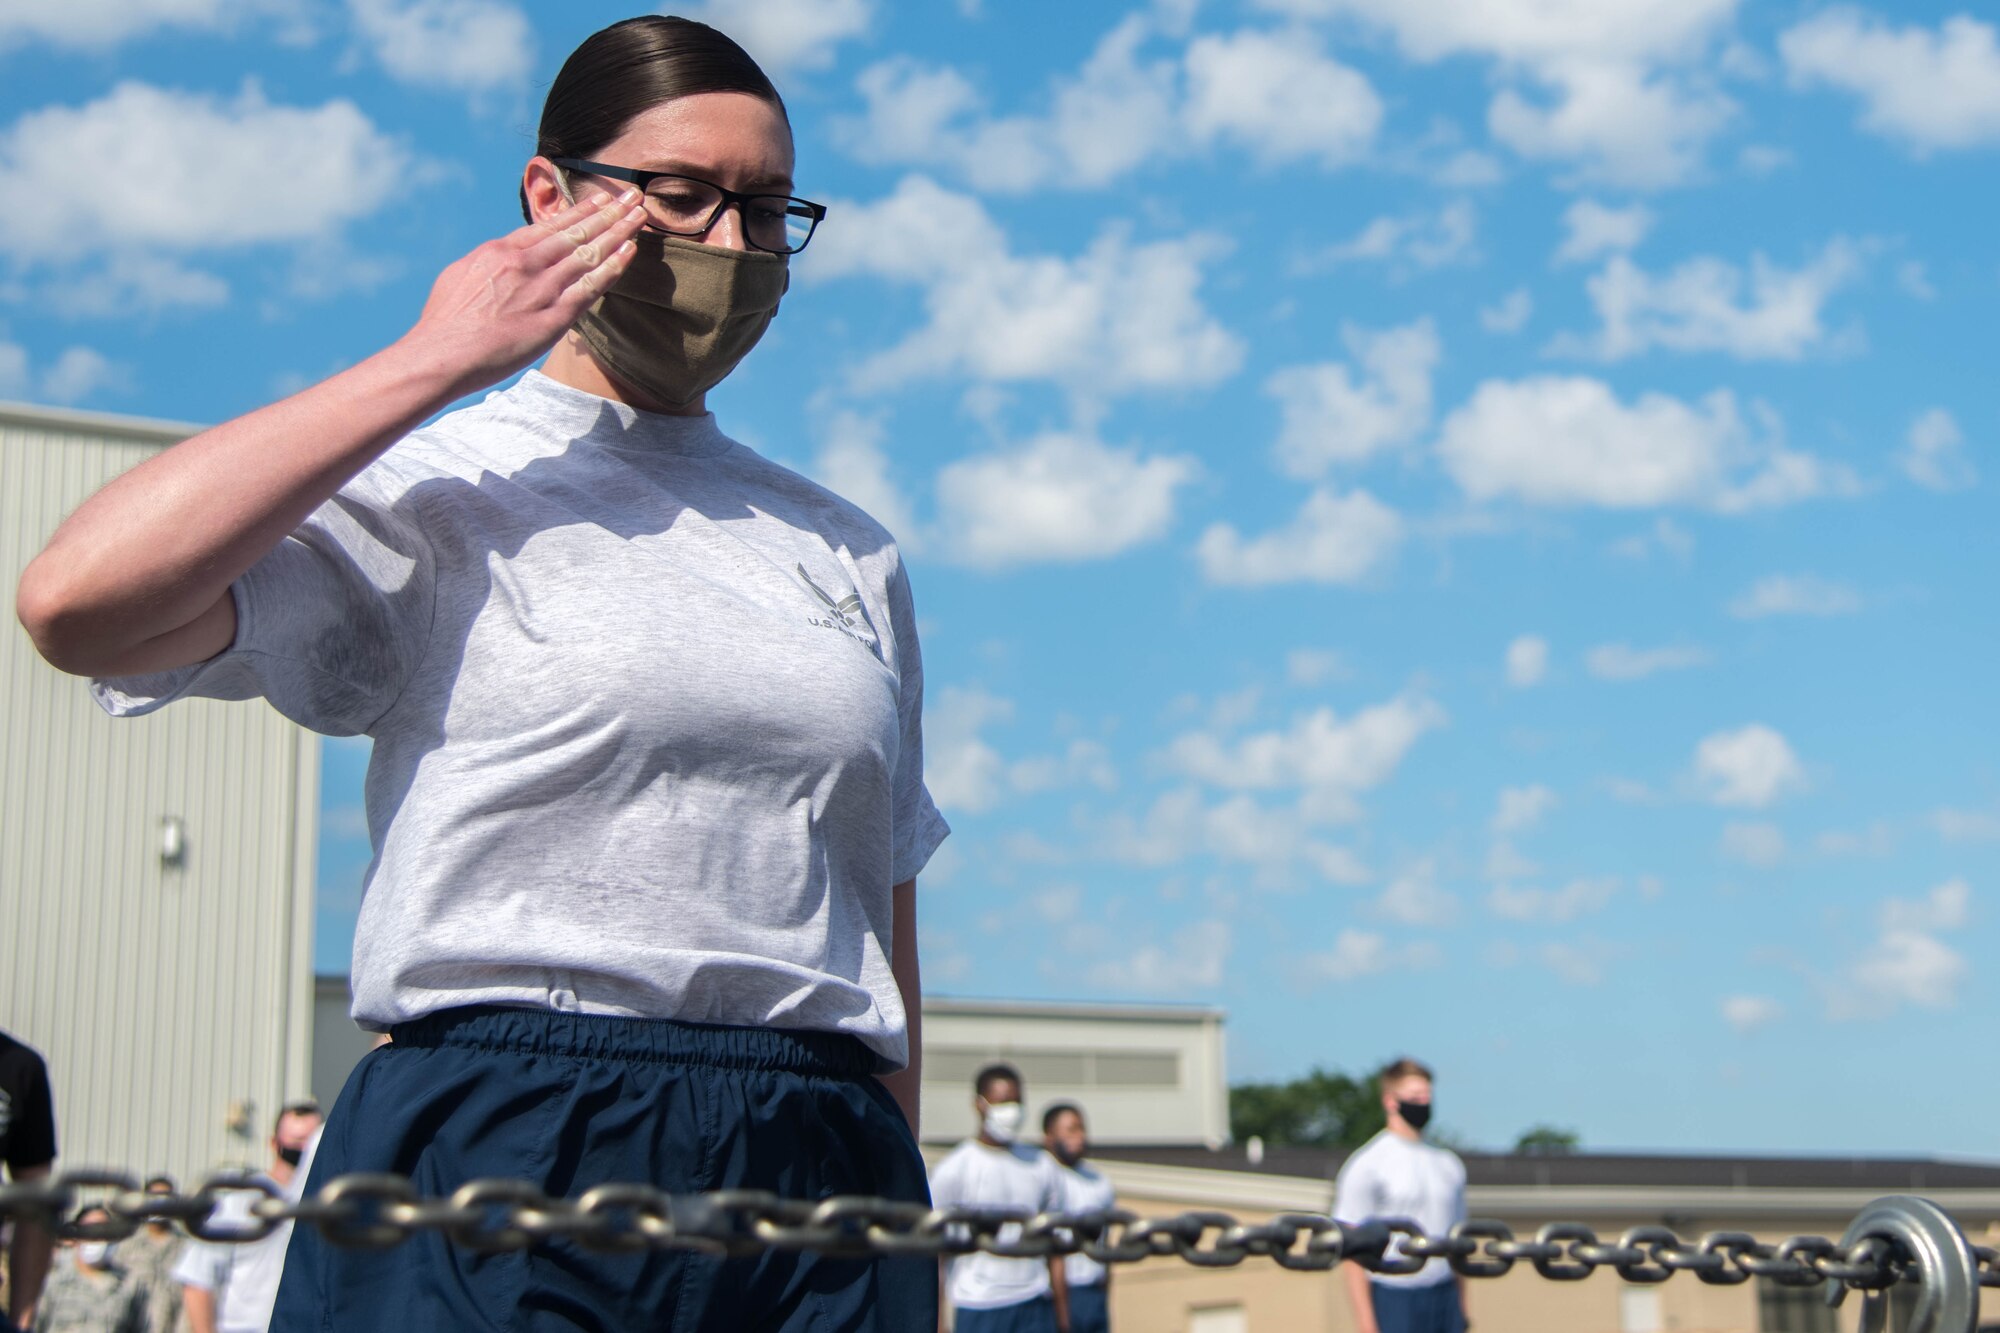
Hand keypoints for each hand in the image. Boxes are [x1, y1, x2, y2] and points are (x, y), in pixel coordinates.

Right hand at [398, 189, 647, 399]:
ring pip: (589, 252)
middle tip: (633, 195)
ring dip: (618, 231)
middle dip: (608, 211)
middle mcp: (525, 263)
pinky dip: (613, 266)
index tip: (600, 200)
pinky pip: (591, 286)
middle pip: (576, 232)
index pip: (549, 226)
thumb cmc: (444, 323)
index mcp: (501, 251)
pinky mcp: (552, 317)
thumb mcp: (461, 276)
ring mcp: (541, 288)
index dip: (579, 212)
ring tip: (640, 214)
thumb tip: (499, 257)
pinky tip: (630, 251)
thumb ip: (488, 264)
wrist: (441, 354)